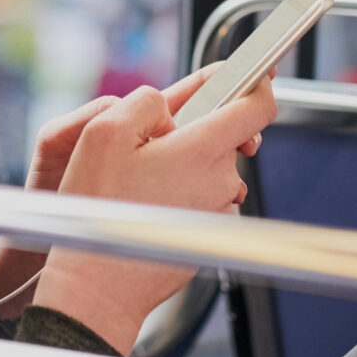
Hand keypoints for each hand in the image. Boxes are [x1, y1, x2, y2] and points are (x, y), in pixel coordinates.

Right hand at [28, 78, 277, 352]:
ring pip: (211, 169)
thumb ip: (144, 103)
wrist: (101, 283)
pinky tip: (148, 207)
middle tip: (151, 144)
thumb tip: (167, 106)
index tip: (255, 73)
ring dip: (185, 166)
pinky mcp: (210, 234)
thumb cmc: (98, 212)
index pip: (257, 106)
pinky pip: (203, 199)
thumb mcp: (103, 132)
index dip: (258, 83)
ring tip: (141, 184)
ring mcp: (218, 210)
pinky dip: (182, 195)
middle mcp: (221, 180)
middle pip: (225, 136)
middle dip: (194, 131)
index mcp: (202, 149)